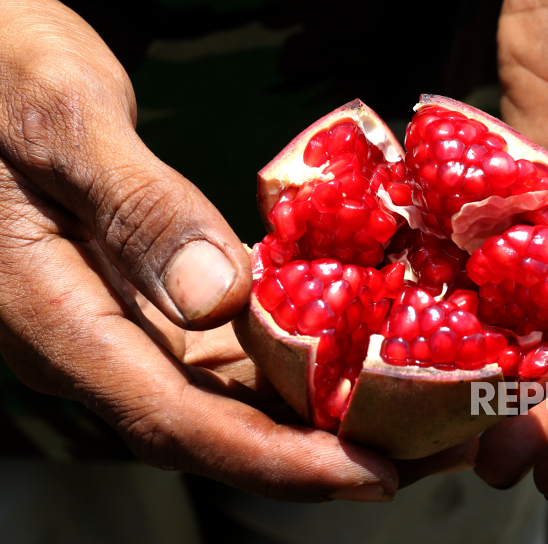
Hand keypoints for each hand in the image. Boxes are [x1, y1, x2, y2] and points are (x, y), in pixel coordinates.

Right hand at [0, 0, 472, 501]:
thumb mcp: (61, 125)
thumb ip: (136, 211)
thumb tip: (214, 297)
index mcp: (63, 321)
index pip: (180, 419)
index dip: (281, 460)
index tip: (374, 474)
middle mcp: (99, 345)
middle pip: (223, 426)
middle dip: (330, 451)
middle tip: (433, 449)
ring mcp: (126, 326)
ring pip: (236, 394)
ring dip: (328, 412)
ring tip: (422, 410)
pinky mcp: (153, 298)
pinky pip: (233, 347)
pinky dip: (302, 356)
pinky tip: (364, 346)